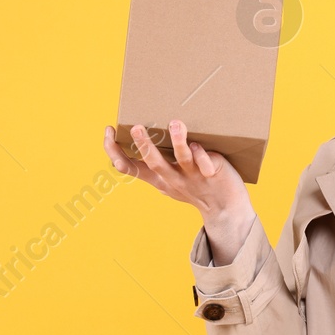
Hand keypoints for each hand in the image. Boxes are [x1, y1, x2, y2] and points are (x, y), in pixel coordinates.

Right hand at [102, 120, 252, 230]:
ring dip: (178, 141)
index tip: (109, 130)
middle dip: (143, 144)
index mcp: (158, 179)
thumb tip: (141, 139)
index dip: (114, 150)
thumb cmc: (195, 189)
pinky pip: (206, 163)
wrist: (225, 210)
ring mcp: (192, 176)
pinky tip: (198, 146)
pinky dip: (202, 156)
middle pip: (154, 162)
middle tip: (136, 126)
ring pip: (181, 159)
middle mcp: (172, 178)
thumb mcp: (169, 182)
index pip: (129, 167)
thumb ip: (157, 165)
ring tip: (175, 124)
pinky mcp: (211, 173)